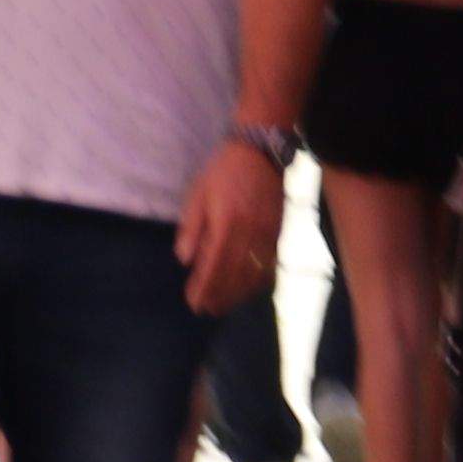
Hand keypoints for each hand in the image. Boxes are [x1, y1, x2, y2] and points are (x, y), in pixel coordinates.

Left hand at [176, 139, 286, 315]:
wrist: (260, 151)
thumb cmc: (223, 171)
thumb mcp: (198, 194)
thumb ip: (191, 228)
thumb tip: (184, 260)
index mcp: (226, 223)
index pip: (214, 265)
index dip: (204, 288)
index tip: (193, 302)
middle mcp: (249, 233)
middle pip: (234, 276)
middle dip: (219, 296)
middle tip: (206, 310)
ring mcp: (267, 235)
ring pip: (254, 275)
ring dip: (237, 295)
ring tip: (222, 305)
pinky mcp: (278, 234)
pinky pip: (270, 266)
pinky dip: (257, 283)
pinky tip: (246, 290)